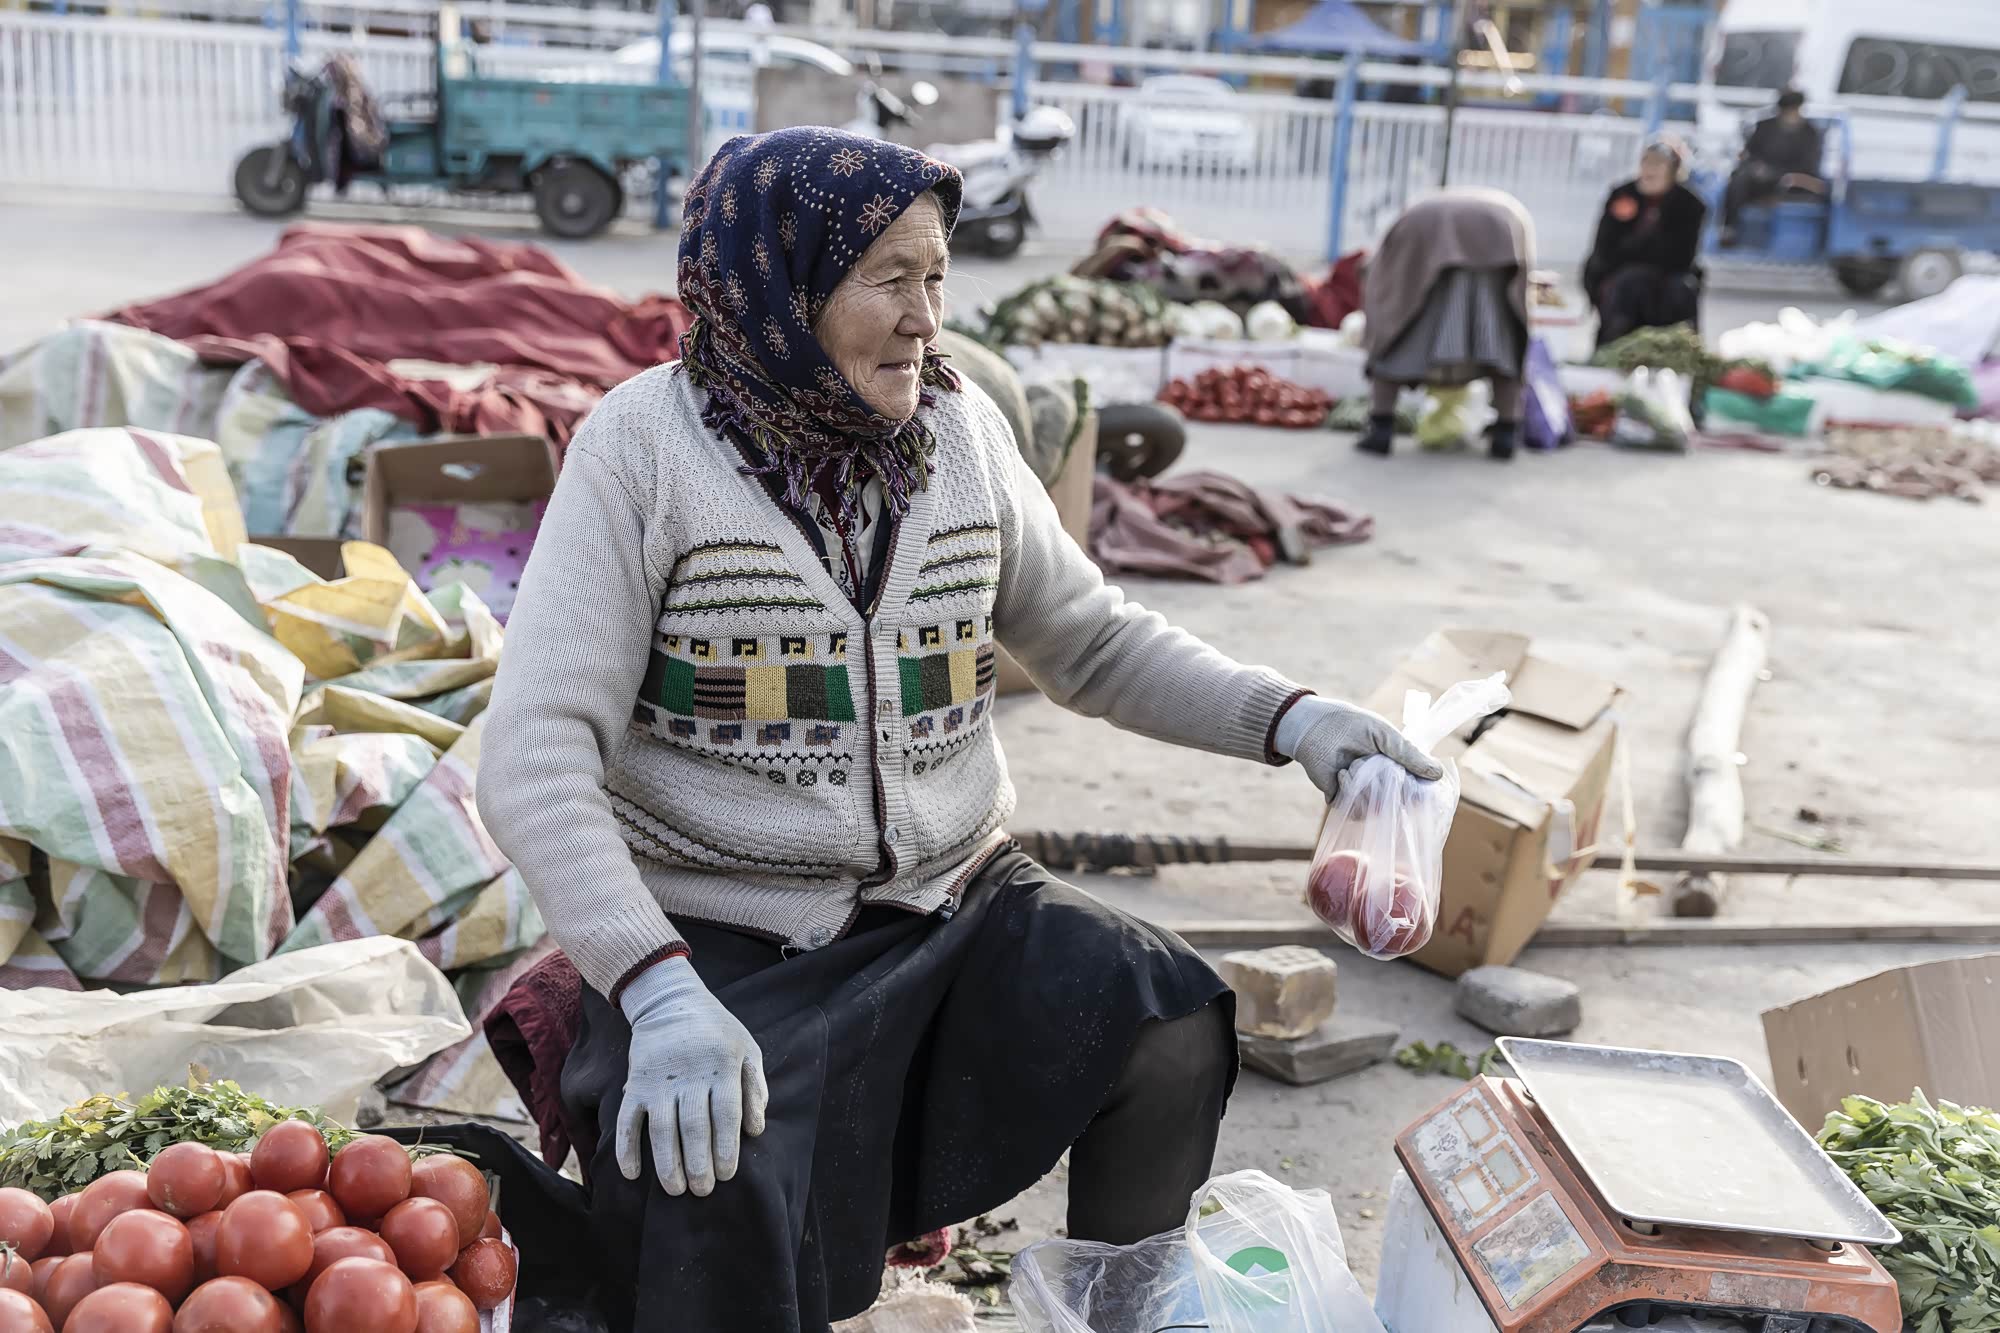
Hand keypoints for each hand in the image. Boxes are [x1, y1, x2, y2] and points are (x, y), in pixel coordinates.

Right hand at [616, 955, 768, 1196]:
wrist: (670, 1002)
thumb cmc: (717, 1031)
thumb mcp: (746, 1049)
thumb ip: (755, 1087)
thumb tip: (756, 1130)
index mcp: (721, 1067)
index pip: (726, 1114)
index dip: (726, 1146)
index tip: (726, 1174)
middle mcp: (690, 1076)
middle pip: (694, 1126)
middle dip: (698, 1163)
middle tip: (702, 1191)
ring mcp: (659, 1081)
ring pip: (662, 1128)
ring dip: (667, 1163)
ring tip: (675, 1190)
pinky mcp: (635, 1084)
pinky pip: (628, 1119)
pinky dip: (627, 1147)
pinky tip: (632, 1174)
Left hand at [1277, 695, 1442, 799]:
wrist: (1313, 727)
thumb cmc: (1350, 725)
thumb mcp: (1385, 735)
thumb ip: (1409, 755)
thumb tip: (1438, 774)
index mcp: (1398, 768)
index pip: (1419, 790)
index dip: (1420, 791)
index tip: (1415, 783)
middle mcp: (1384, 785)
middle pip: (1401, 803)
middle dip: (1389, 783)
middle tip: (1377, 764)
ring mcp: (1365, 795)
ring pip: (1380, 809)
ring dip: (1367, 786)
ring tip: (1354, 765)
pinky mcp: (1345, 802)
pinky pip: (1358, 811)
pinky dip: (1350, 791)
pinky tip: (1342, 774)